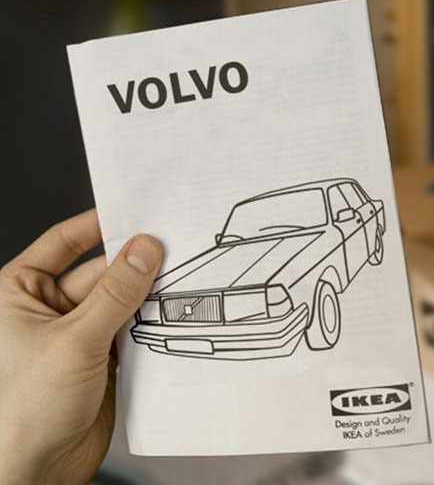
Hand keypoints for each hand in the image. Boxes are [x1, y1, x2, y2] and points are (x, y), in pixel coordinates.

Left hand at [0, 210, 162, 484]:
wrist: (38, 469)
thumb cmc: (24, 409)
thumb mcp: (74, 339)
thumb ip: (115, 293)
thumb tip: (143, 250)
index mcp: (20, 292)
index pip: (63, 242)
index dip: (98, 225)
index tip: (134, 213)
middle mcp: (47, 309)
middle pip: (100, 272)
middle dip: (134, 266)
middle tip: (171, 254)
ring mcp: (76, 333)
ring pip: (120, 300)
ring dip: (145, 297)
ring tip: (175, 285)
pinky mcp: (101, 356)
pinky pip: (130, 328)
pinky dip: (149, 324)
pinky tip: (167, 318)